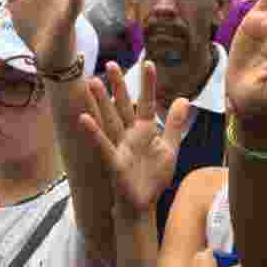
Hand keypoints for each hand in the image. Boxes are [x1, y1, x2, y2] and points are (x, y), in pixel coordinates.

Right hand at [80, 60, 189, 221]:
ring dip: (101, 102)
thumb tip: (183, 98)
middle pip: (123, 105)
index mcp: (145, 130)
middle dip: (118, 86)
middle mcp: (130, 134)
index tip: (149, 62)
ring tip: (92, 82)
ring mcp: (120, 147)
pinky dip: (93, 132)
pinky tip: (83, 118)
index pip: (147, 102)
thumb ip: (176, 124)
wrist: (143, 203)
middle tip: (111, 64)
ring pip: (110, 119)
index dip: (148, 84)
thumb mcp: (170, 147)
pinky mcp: (114, 162)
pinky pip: (102, 145)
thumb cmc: (154, 176)